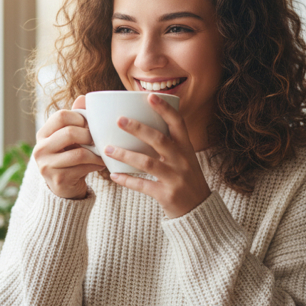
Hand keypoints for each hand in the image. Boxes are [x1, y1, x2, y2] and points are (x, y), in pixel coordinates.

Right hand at [34, 95, 104, 199]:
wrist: (64, 186)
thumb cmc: (70, 156)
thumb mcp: (71, 136)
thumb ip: (77, 118)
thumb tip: (84, 97)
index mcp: (43, 134)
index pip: (60, 116)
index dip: (79, 118)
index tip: (89, 125)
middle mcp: (40, 149)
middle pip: (69, 133)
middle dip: (89, 135)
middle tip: (98, 140)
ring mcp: (47, 165)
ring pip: (79, 153)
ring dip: (97, 153)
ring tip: (104, 152)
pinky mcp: (58, 179)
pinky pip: (84, 167)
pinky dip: (97, 164)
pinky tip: (102, 164)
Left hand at [103, 93, 211, 218]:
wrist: (198, 209)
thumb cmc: (186, 179)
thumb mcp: (184, 158)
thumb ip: (169, 144)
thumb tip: (143, 125)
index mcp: (186, 148)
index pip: (178, 123)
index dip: (165, 109)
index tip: (150, 96)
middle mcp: (182, 161)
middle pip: (160, 140)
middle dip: (138, 129)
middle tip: (119, 120)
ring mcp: (175, 178)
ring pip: (148, 162)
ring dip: (126, 155)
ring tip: (107, 149)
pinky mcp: (167, 195)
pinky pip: (143, 185)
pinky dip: (128, 180)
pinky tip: (114, 175)